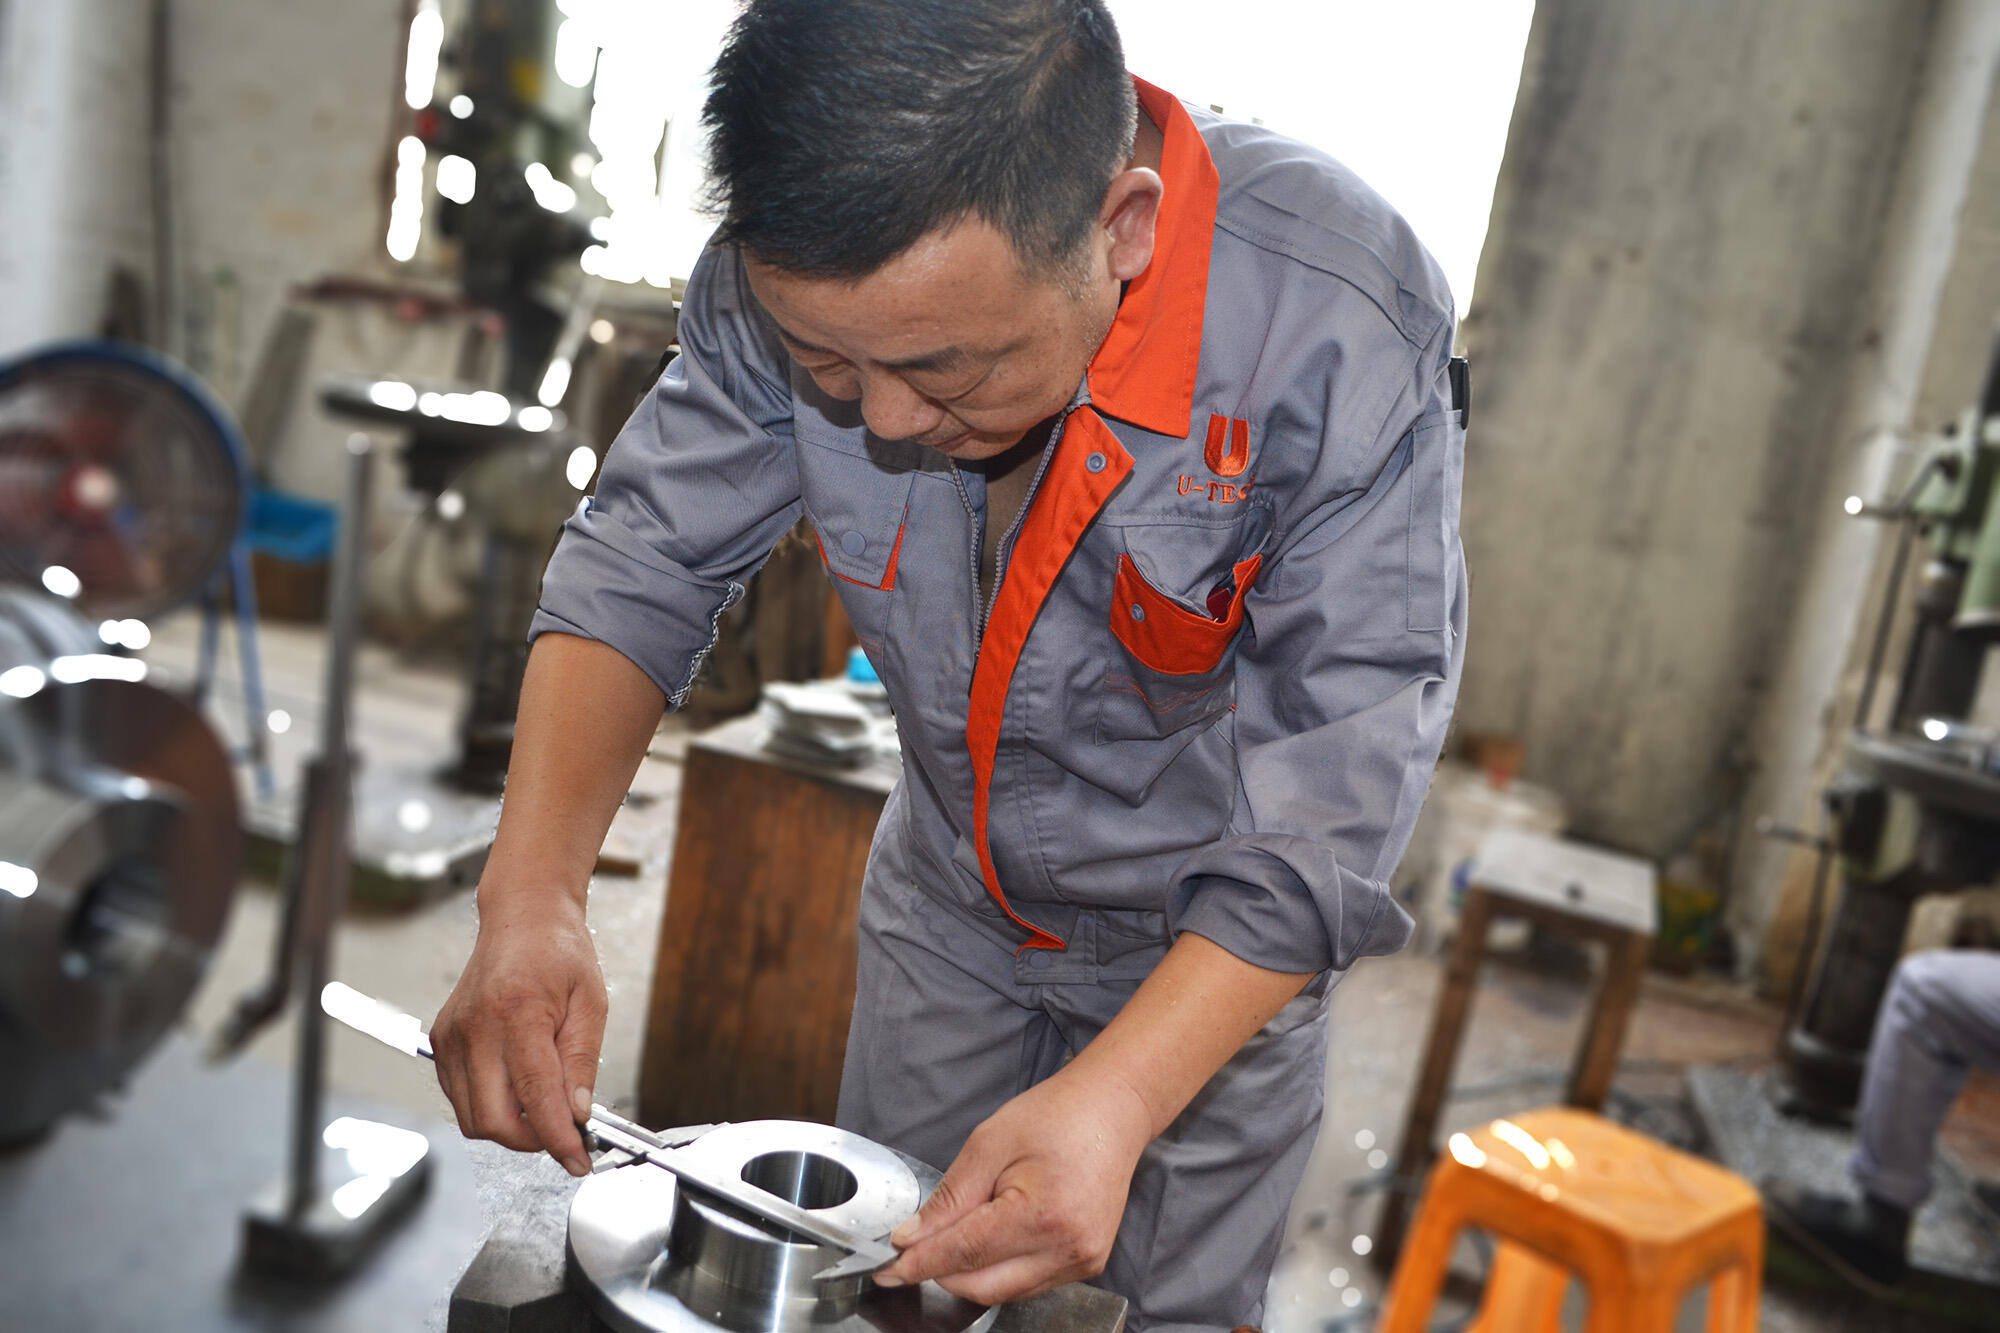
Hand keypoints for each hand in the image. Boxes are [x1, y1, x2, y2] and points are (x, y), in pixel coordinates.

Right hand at [431, 892, 605, 1176]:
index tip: (578, 1158)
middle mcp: (475, 1028)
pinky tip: (516, 1088)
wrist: (523, 918)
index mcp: (518, 1012)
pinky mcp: (440, 1042)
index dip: (558, 1138)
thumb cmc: (559, 951)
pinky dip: (489, 1107)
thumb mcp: (591, 1003)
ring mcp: (452, 1037)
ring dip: (510, 1127)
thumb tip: (578, 1115)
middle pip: (493, 1120)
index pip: (535, 1096)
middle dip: (533, 1140)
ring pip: (472, 1118)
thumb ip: (581, 1063)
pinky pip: (460, 1099)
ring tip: (543, 1105)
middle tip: (565, 1132)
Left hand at [875, 1064, 1153, 1303]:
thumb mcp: (989, 1144)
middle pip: (981, 1287)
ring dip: (968, 1273)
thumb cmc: (1056, 1116)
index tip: (886, 1270)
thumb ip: (949, 1198)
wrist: (1114, 1111)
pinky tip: (990, 1237)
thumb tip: (911, 1239)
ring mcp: (1081, 1262)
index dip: (919, 1263)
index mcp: (1042, 1214)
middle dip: (939, 1271)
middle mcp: (1067, 1249)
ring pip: (1002, 1292)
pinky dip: (997, 1269)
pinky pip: (1027, 1284)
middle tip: (911, 1249)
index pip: (965, 1253)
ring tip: (957, 1231)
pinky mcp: (1087, 1265)